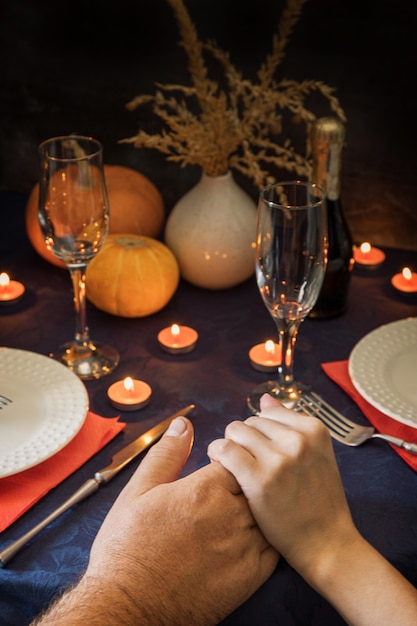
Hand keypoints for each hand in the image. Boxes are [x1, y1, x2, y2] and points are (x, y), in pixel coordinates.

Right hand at [82, 415, 277, 624]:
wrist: (130, 607)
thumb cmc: (128, 549)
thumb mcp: (139, 492)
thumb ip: (167, 455)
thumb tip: (184, 425)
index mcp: (205, 489)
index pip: (237, 459)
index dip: (230, 461)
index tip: (220, 468)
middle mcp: (231, 514)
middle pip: (255, 483)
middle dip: (246, 481)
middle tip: (228, 492)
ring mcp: (244, 546)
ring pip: (267, 513)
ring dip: (259, 508)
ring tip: (237, 514)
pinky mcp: (252, 576)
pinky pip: (274, 546)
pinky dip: (267, 536)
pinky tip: (250, 537)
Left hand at [207, 395, 356, 580]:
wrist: (327, 543)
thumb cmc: (319, 501)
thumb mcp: (316, 455)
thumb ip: (289, 424)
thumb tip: (265, 399)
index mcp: (314, 429)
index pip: (268, 412)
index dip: (258, 431)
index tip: (257, 449)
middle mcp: (298, 439)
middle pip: (250, 421)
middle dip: (244, 439)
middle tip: (246, 462)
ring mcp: (279, 458)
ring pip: (235, 431)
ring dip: (229, 445)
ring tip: (234, 465)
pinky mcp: (259, 479)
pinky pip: (224, 449)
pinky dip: (217, 454)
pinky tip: (221, 467)